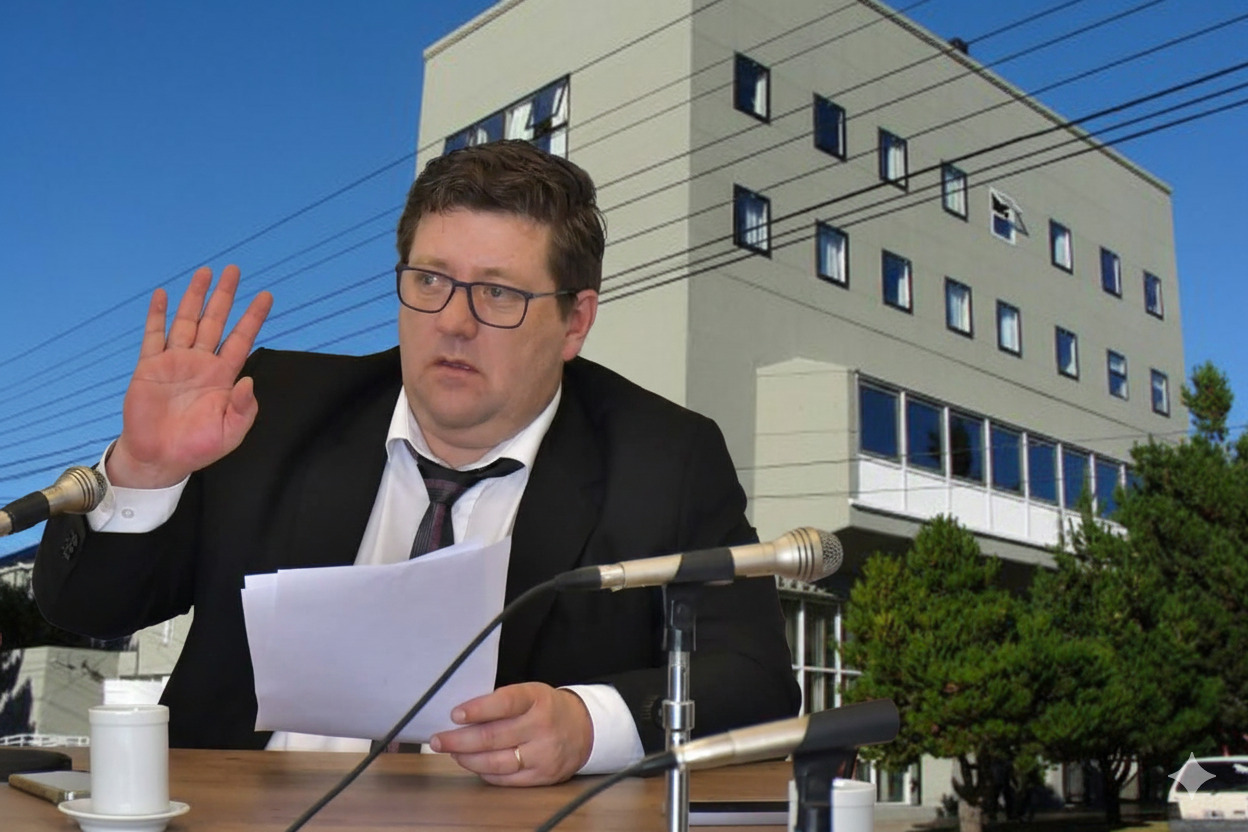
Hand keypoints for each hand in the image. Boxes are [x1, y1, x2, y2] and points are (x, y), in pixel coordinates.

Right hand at [108, 265, 272, 487]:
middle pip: (215, 321)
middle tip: (234, 270)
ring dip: (194, 297)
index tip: (266, 295)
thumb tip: (250, 381)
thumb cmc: (197, 447)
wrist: (160, 458)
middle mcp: (201, 363)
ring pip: (186, 321)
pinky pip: (154, 336)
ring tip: (205, 272)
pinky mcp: (149, 367)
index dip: (253, 317)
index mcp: (222, 376)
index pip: (241, 339)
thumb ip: (243, 409)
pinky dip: (157, 315)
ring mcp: (175, 362)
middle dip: (224, 296)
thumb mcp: (230, 433)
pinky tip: (163, 295)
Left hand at [429, 683, 593, 785]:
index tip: (455, 715)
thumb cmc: (547, 708)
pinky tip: (472, 765)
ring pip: (496, 761)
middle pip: (493, 736)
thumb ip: (502, 702)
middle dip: (460, 740)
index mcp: (537, 699)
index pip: (504, 703)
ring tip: (452, 752)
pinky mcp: (543, 776)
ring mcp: (543, 753)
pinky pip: (506, 778)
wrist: (585, 729)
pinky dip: (485, 772)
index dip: (477, 709)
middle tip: (438, 740)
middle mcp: (542, 726)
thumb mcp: (531, 693)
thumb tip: (462, 716)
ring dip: (468, 759)